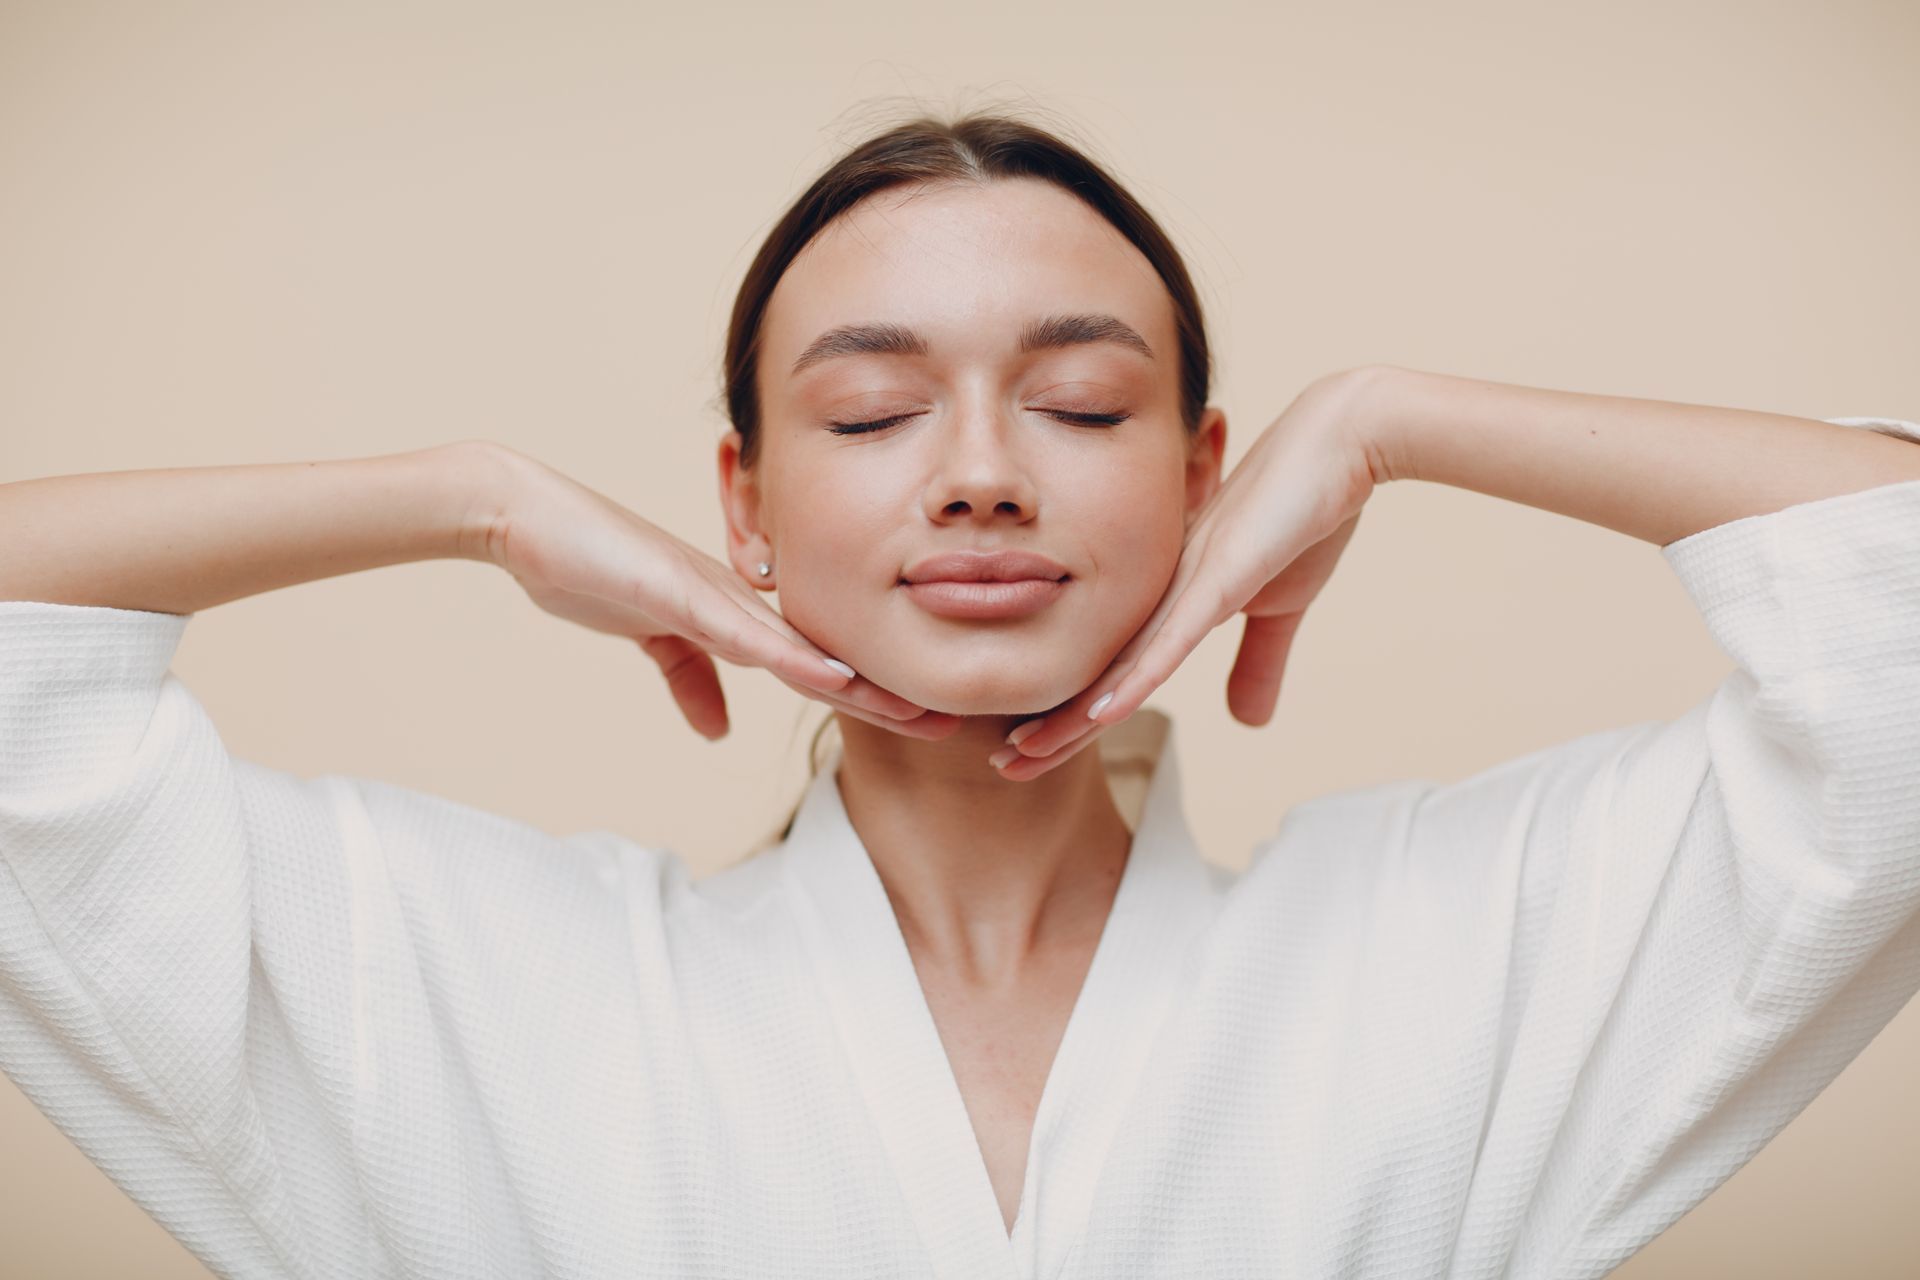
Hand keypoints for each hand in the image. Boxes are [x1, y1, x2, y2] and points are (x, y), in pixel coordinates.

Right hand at [479, 449, 962, 741]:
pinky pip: (746, 634)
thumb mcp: (650, 638)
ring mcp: (714, 593)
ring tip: (917, 711)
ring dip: (860, 684)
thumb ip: (689, 679)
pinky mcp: (680, 593)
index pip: (813, 659)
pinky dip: (793, 660)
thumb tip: (719, 730)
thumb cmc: (589, 565)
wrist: (525, 518)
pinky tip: (836, 681)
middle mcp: (739, 599)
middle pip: (826, 655)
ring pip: (802, 648)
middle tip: (948, 721)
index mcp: (735, 611)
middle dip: (885, 691)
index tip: (916, 718)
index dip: (866, 690)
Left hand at [991, 370, 1382, 779]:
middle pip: (1098, 672)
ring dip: (1073, 714)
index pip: (1114, 670)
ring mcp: (1185, 584)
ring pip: (1119, 663)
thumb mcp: (1281, 607)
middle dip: (1051, 723)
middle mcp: (1161, 592)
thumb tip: (1246, 722)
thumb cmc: (1305, 514)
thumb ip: (1257, 663)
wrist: (1342, 443)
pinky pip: (1170, 640)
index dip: (1074, 714)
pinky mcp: (1219, 577)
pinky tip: (1099, 715)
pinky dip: (1135, 680)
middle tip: (1003, 764)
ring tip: (1024, 752)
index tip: (1032, 752)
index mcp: (1170, 599)